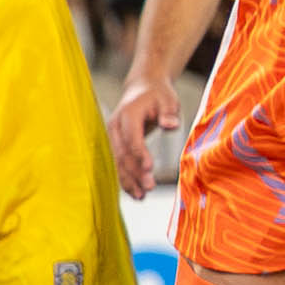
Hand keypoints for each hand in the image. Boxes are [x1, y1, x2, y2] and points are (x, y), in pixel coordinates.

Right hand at [108, 74, 184, 194]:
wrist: (143, 88)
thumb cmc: (158, 95)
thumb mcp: (168, 99)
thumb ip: (168, 112)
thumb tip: (171, 124)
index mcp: (128, 114)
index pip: (132, 137)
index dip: (140, 153)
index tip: (150, 168)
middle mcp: (116, 126)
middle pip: (124, 153)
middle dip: (135, 172)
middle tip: (149, 187)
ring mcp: (113, 137)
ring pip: (119, 162)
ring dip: (129, 180)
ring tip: (141, 196)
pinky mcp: (116, 145)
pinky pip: (119, 164)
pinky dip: (126, 179)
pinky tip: (135, 194)